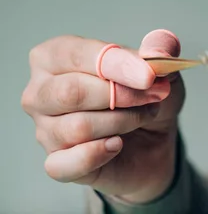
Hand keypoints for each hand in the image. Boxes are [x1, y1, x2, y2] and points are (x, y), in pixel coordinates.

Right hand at [21, 29, 185, 202]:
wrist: (155, 136)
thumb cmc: (145, 93)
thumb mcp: (160, 65)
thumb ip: (160, 49)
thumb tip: (157, 54)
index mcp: (55, 55)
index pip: (76, 55)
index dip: (116, 64)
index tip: (149, 76)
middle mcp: (40, 92)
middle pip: (70, 92)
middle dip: (121, 95)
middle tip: (153, 95)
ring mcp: (45, 130)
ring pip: (77, 128)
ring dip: (123, 122)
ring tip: (143, 115)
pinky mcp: (56, 163)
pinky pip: (63, 164)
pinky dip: (97, 154)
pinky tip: (117, 144)